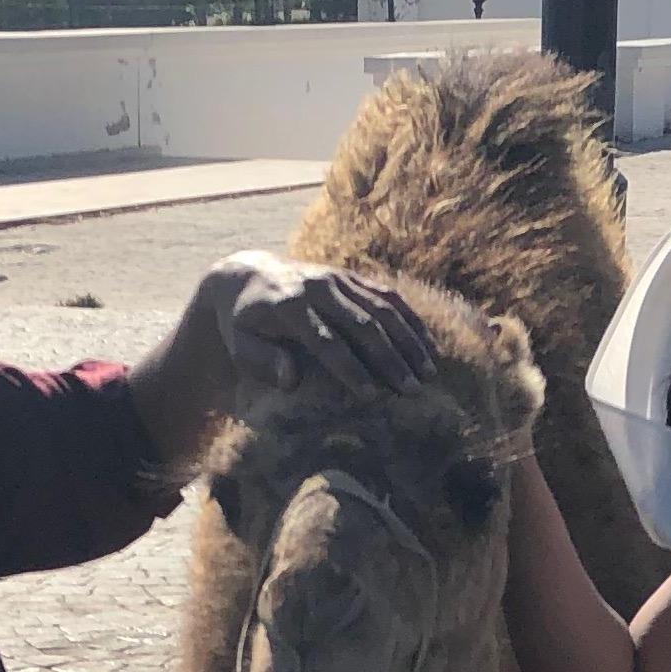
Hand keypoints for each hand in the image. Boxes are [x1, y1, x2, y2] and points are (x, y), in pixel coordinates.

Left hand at [211, 251, 438, 400]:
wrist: (248, 276)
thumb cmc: (245, 324)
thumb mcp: (241, 345)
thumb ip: (262, 362)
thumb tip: (290, 379)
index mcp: (289, 306)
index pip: (326, 340)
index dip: (349, 368)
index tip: (370, 396)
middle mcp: (318, 288)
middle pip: (362, 324)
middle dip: (390, 359)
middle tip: (412, 390)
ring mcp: (338, 278)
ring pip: (382, 308)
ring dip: (408, 341)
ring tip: (430, 372)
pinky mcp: (351, 277)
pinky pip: (387, 295)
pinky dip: (410, 320)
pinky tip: (429, 345)